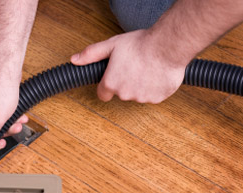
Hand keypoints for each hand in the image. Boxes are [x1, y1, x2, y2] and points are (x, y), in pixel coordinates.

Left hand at [71, 29, 185, 103]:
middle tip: (133, 66)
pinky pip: (153, 95)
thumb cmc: (140, 45)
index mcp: (111, 83)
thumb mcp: (111, 45)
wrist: (167, 46)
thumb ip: (91, 54)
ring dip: (140, 85)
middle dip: (125, 83)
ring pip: (138, 94)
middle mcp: (124, 94)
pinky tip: (156, 73)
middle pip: (121, 93)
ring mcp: (141, 98)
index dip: (107, 85)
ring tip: (147, 68)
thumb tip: (75, 60)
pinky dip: (154, 87)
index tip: (113, 78)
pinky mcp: (157, 98)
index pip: (103, 94)